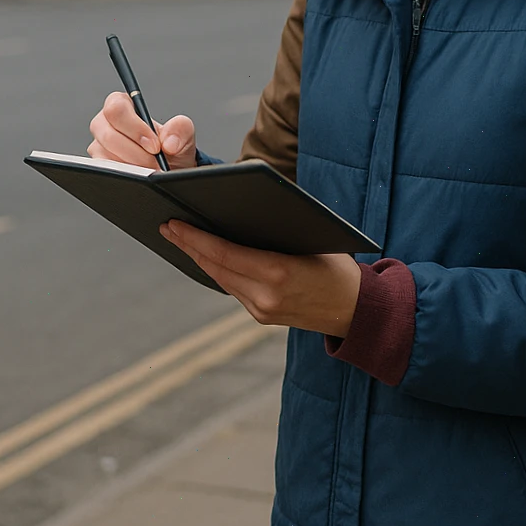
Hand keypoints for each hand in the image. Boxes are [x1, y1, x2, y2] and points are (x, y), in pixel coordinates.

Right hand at [87, 92, 198, 169]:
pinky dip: (124, 178)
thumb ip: (181, 129)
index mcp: (122, 106)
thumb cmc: (171, 147)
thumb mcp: (183, 135)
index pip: (116, 109)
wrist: (168, 170)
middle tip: (156, 163)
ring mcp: (98, 146)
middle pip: (109, 136)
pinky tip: (139, 180)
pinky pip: (105, 174)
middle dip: (137, 154)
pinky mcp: (98, 166)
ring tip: (151, 171)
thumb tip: (169, 143)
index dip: (135, 128)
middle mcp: (104, 124)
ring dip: (132, 168)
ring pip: (106, 158)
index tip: (155, 146)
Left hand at [159, 220, 361, 337]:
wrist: (358, 312)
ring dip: (198, 257)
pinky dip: (217, 269)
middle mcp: (265, 296)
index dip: (195, 238)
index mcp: (278, 272)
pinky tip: (204, 256)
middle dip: (188, 245)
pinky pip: (232, 288)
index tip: (174, 222)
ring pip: (220, 279)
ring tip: (179, 237)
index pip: (224, 253)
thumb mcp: (313, 239)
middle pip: (215, 267)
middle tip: (167, 225)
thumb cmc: (339, 266)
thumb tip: (241, 209)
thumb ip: (278, 229)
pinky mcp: (261, 316)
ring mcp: (261, 310)